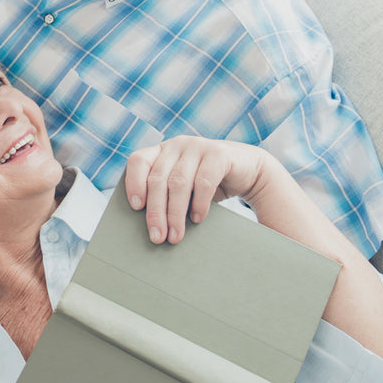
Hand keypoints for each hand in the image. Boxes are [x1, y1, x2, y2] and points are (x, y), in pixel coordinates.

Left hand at [124, 136, 267, 243]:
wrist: (249, 171)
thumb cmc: (208, 184)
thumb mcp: (183, 187)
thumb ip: (165, 195)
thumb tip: (149, 228)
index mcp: (162, 151)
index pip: (138, 161)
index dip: (134, 182)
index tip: (135, 207)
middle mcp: (177, 145)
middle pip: (158, 179)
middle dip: (156, 212)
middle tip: (157, 237)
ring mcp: (198, 146)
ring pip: (178, 182)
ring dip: (175, 213)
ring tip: (175, 236)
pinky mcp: (219, 154)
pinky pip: (204, 181)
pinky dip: (199, 204)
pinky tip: (197, 219)